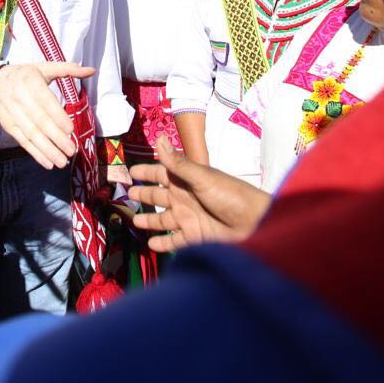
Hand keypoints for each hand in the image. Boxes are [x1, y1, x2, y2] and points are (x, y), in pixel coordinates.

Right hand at [0, 62, 92, 169]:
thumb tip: (91, 71)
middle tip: (71, 150)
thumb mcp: (44, 67)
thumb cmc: (24, 75)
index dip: (57, 116)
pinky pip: (23, 141)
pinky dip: (35, 153)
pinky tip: (48, 163)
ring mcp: (13, 114)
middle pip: (39, 121)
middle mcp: (20, 98)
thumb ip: (69, 69)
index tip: (70, 129)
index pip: (45, 101)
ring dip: (47, 150)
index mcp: (31, 81)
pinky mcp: (9, 126)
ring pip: (31, 134)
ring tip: (62, 161)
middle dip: (56, 137)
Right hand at [128, 137, 270, 251]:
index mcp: (186, 180)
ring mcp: (188, 218)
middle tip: (129, 194)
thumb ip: (178, 163)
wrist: (254, 224)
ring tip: (135, 221)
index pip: (161, 173)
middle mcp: (184, 198)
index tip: (131, 171)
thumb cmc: (230, 195)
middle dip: (145, 195)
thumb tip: (159, 138)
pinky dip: (163, 243)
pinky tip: (151, 244)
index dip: (147, 171)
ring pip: (163, 220)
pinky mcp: (194, 237)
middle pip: (159, 197)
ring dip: (150, 221)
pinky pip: (173, 240)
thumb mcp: (202, 177)